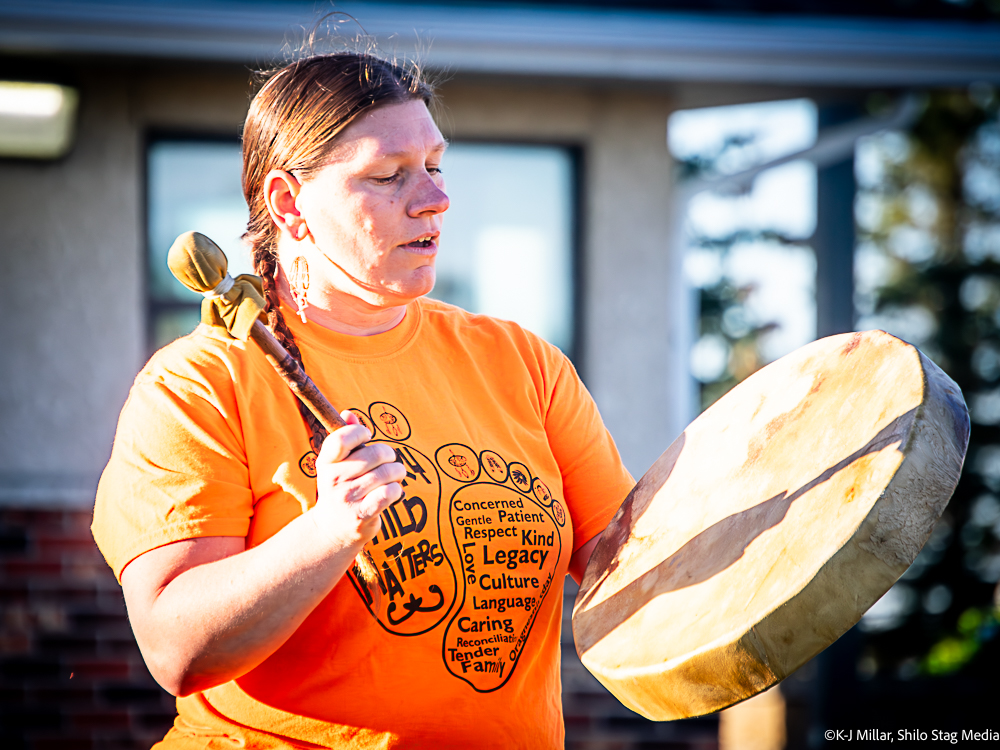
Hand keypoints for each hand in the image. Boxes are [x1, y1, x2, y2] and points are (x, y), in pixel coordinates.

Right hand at [310, 410, 404, 548]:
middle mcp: (333, 479)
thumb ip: (345, 438)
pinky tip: (393, 492)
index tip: (367, 437)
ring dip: (397, 473)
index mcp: (326, 462)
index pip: (342, 437)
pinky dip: (397, 490)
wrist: (332, 530)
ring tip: (395, 477)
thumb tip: (348, 413)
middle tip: (389, 461)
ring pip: (387, 473)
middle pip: (375, 453)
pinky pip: (390, 493)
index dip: (360, 432)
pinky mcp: (362, 514)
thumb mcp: (337, 464)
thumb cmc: (341, 489)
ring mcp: (347, 498)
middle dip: (389, 455)